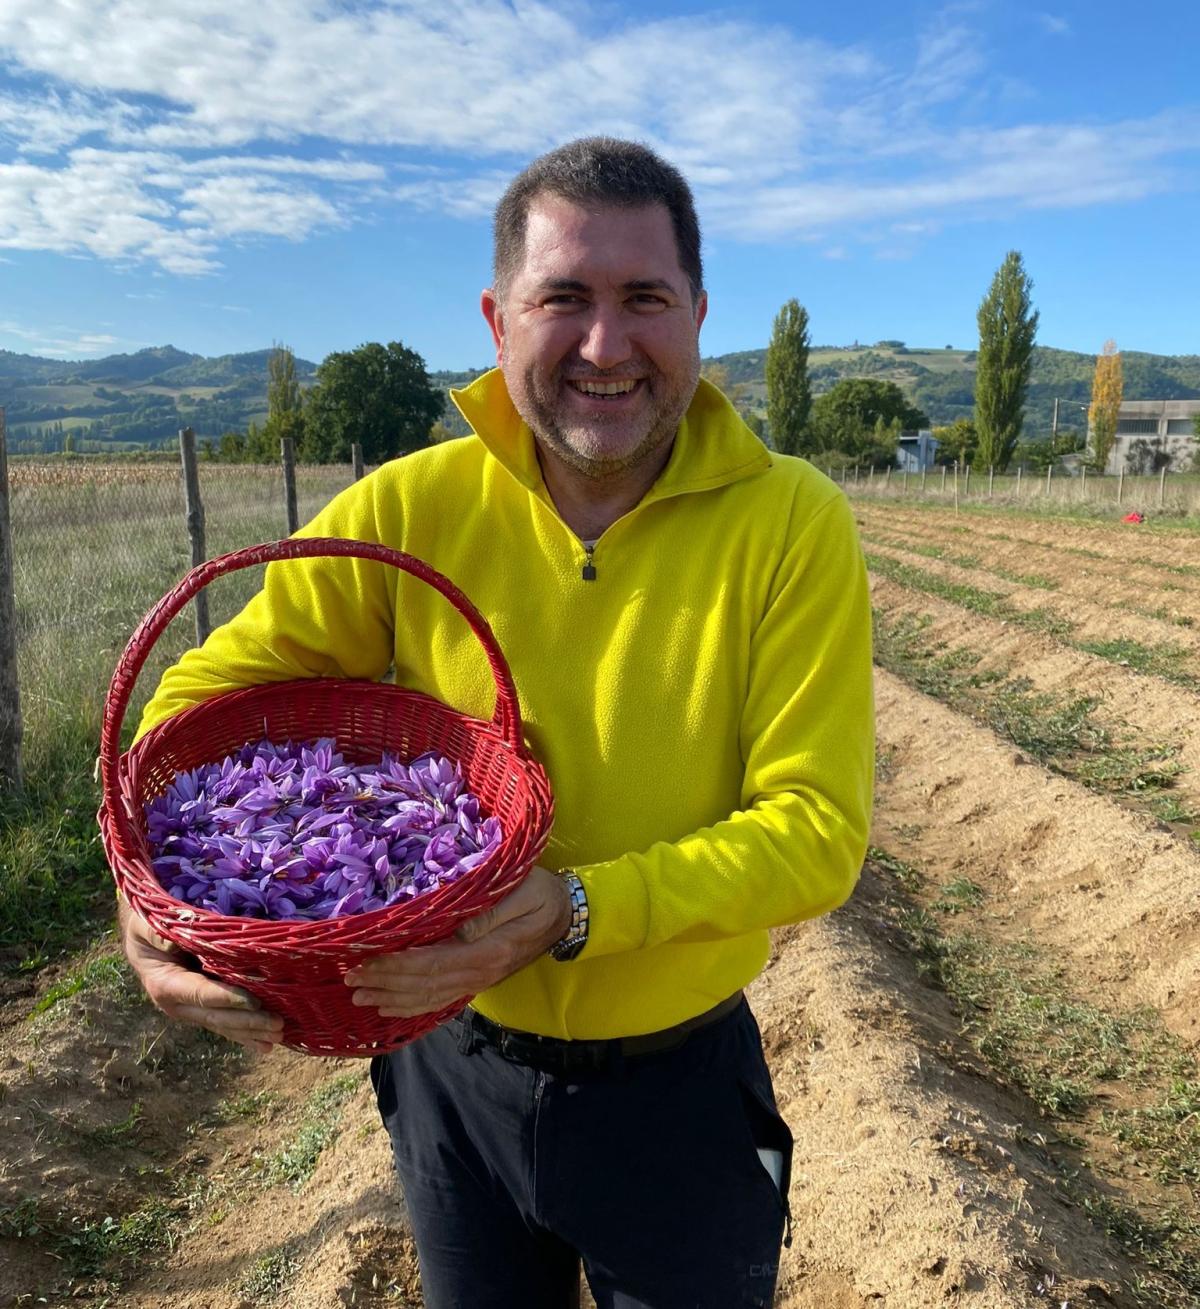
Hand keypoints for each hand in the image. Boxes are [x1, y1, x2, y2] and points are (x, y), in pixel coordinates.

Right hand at [118, 896, 283, 1053]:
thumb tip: (179, 939)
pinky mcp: (202, 1010)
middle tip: (277, 1025)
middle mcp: (178, 1004)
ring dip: (252, 1032)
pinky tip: (266, 1045)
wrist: (142, 943)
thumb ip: (161, 935)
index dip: (228, 999)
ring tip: (278, 1037)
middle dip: (248, 1022)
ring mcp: (191, 1010)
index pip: (201, 994)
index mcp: (165, 985)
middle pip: (216, 1016)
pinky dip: (246, 1034)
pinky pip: (225, 1024)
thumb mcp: (147, 926)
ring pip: (223, 1025)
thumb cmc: (147, 928)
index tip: (254, 1002)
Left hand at [344, 865, 570, 1017]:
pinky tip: (390, 1005)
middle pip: (426, 986)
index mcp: (488, 952)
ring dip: (393, 998)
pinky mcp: (476, 979)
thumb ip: (486, 911)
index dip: (397, 966)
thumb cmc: (540, 892)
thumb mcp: (518, 891)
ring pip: (430, 998)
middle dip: (385, 984)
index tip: (366, 961)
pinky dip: (412, 1005)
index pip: (434, 964)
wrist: (567, 912)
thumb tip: (451, 929)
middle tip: (349, 979)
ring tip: (360, 996)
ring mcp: (479, 980)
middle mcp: (481, 973)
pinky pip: (441, 999)